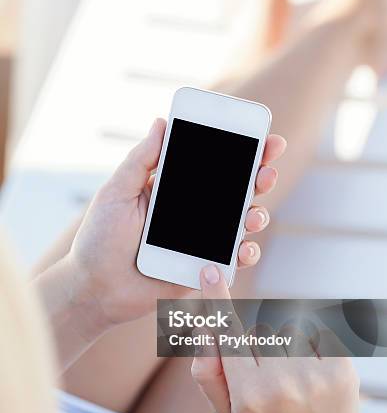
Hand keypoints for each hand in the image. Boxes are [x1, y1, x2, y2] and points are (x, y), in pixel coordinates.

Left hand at [63, 118, 285, 332]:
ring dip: (257, 215)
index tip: (261, 135)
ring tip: (252, 215)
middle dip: (259, 177)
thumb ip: (141, 160)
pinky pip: (232, 260)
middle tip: (266, 171)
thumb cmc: (99, 240)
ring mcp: (199, 240)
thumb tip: (160, 122)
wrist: (94, 289)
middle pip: (235, 191)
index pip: (211, 165)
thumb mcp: (117, 193)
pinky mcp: (202, 269)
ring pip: (240, 224)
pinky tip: (243, 249)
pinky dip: (246, 253)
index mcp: (174, 189)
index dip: (239, 151)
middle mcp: (191, 212)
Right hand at [191, 268, 359, 412]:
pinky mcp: (341, 368)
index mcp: (249, 397)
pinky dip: (308, 342)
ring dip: (283, 344)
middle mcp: (282, 385)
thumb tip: (205, 328)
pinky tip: (309, 369)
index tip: (211, 272)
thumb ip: (206, 372)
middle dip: (256, 343)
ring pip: (285, 328)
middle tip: (267, 375)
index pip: (228, 334)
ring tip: (291, 378)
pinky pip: (315, 330)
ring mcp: (315, 376)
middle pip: (257, 329)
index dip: (217, 300)